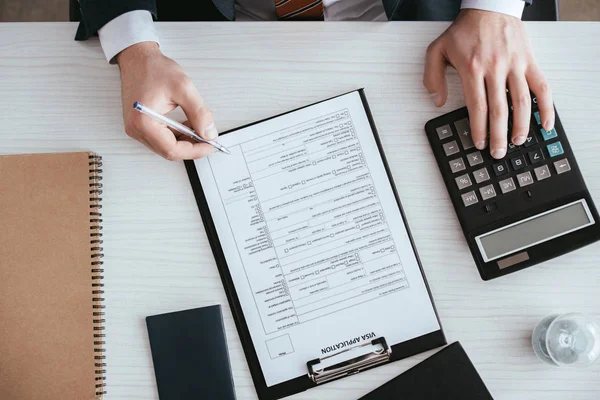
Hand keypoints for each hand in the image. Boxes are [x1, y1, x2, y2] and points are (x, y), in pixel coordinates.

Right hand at [118, 42, 216, 159]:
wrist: (137, 58)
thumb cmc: (153, 68)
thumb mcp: (183, 88)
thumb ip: (199, 113)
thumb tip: (209, 133)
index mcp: (143, 121)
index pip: (171, 149)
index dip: (194, 150)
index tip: (210, 145)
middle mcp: (136, 129)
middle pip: (168, 151)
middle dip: (191, 147)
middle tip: (208, 139)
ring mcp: (137, 128)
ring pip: (166, 147)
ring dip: (185, 141)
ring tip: (200, 129)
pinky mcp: (141, 125)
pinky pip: (162, 138)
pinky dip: (177, 135)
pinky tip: (188, 125)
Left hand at [424, 9, 553, 158]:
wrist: (488, 7)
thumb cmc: (464, 31)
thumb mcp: (437, 50)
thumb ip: (432, 77)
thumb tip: (437, 101)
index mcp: (472, 69)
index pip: (477, 107)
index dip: (478, 129)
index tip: (478, 143)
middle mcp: (495, 68)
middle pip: (499, 110)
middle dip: (498, 136)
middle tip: (497, 152)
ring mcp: (515, 65)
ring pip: (522, 102)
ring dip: (521, 126)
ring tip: (518, 142)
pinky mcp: (529, 61)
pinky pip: (542, 86)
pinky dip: (547, 106)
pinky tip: (546, 123)